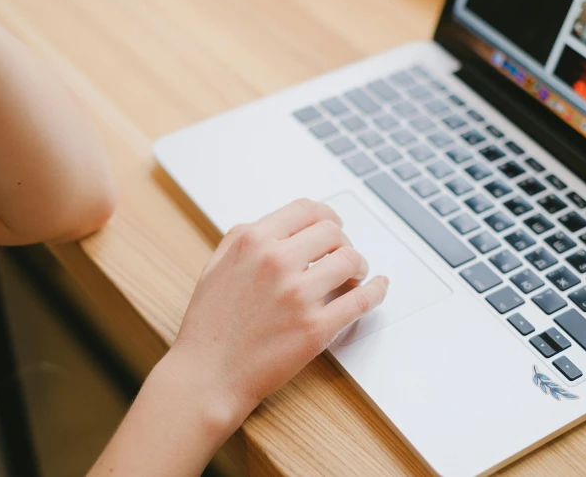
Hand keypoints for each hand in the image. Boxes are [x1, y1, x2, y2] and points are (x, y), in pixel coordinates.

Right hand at [166, 199, 388, 427]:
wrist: (208, 375)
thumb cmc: (210, 325)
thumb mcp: (217, 265)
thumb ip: (247, 237)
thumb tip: (284, 225)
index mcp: (252, 242)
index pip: (306, 209)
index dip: (326, 215)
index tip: (333, 224)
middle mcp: (276, 262)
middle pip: (332, 232)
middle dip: (342, 242)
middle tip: (342, 255)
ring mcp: (298, 295)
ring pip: (350, 261)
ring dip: (358, 266)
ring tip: (354, 276)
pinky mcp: (315, 328)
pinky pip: (360, 300)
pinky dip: (376, 291)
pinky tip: (377, 288)